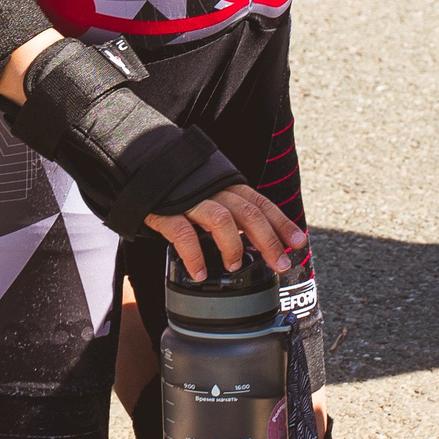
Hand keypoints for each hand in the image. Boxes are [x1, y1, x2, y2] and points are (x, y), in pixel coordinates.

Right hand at [148, 183, 306, 279]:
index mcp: (228, 186)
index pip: (261, 203)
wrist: (139, 164)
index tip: (299, 242)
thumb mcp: (211, 192)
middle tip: (281, 264)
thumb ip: (231, 211)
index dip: (282, 222)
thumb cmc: (180, 186)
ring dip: (233, 246)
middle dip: (268, 240)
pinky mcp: (166, 209)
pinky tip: (199, 273)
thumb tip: (258, 240)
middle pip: (248, 213)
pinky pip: (183, 233)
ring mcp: (190, 199)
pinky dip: (194, 255)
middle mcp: (214, 190)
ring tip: (234, 266)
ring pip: (221, 219)